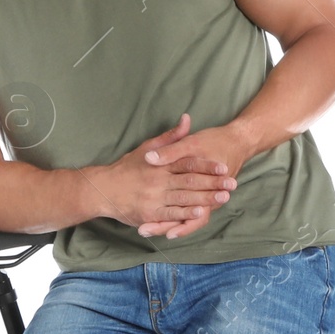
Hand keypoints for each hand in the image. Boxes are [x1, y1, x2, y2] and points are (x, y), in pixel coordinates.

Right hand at [89, 113, 238, 238]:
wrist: (102, 188)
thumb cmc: (126, 168)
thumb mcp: (147, 147)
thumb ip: (170, 137)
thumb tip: (187, 119)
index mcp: (160, 164)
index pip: (188, 163)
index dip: (207, 165)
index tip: (224, 166)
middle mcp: (158, 180)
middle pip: (190, 181)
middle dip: (212, 183)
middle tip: (232, 183)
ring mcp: (154, 197)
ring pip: (184, 198)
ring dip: (205, 199)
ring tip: (224, 197)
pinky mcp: (149, 213)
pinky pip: (171, 214)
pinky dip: (187, 214)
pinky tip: (202, 213)